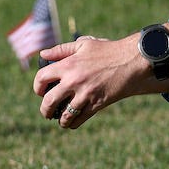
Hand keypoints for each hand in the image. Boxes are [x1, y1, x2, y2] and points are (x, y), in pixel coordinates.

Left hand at [32, 32, 168, 128]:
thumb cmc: (108, 50)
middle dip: (44, 109)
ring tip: (59, 119)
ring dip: (59, 120)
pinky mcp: (97, 104)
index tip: (40, 91)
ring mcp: (85, 94)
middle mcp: (73, 81)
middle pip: (49, 101)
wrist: (131, 61)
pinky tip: (71, 122)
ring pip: (64, 115)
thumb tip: (43, 55)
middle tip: (46, 111)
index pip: (41, 78)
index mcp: (67, 65)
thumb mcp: (83, 44)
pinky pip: (80, 119)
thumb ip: (61, 50)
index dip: (37, 87)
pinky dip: (73, 123)